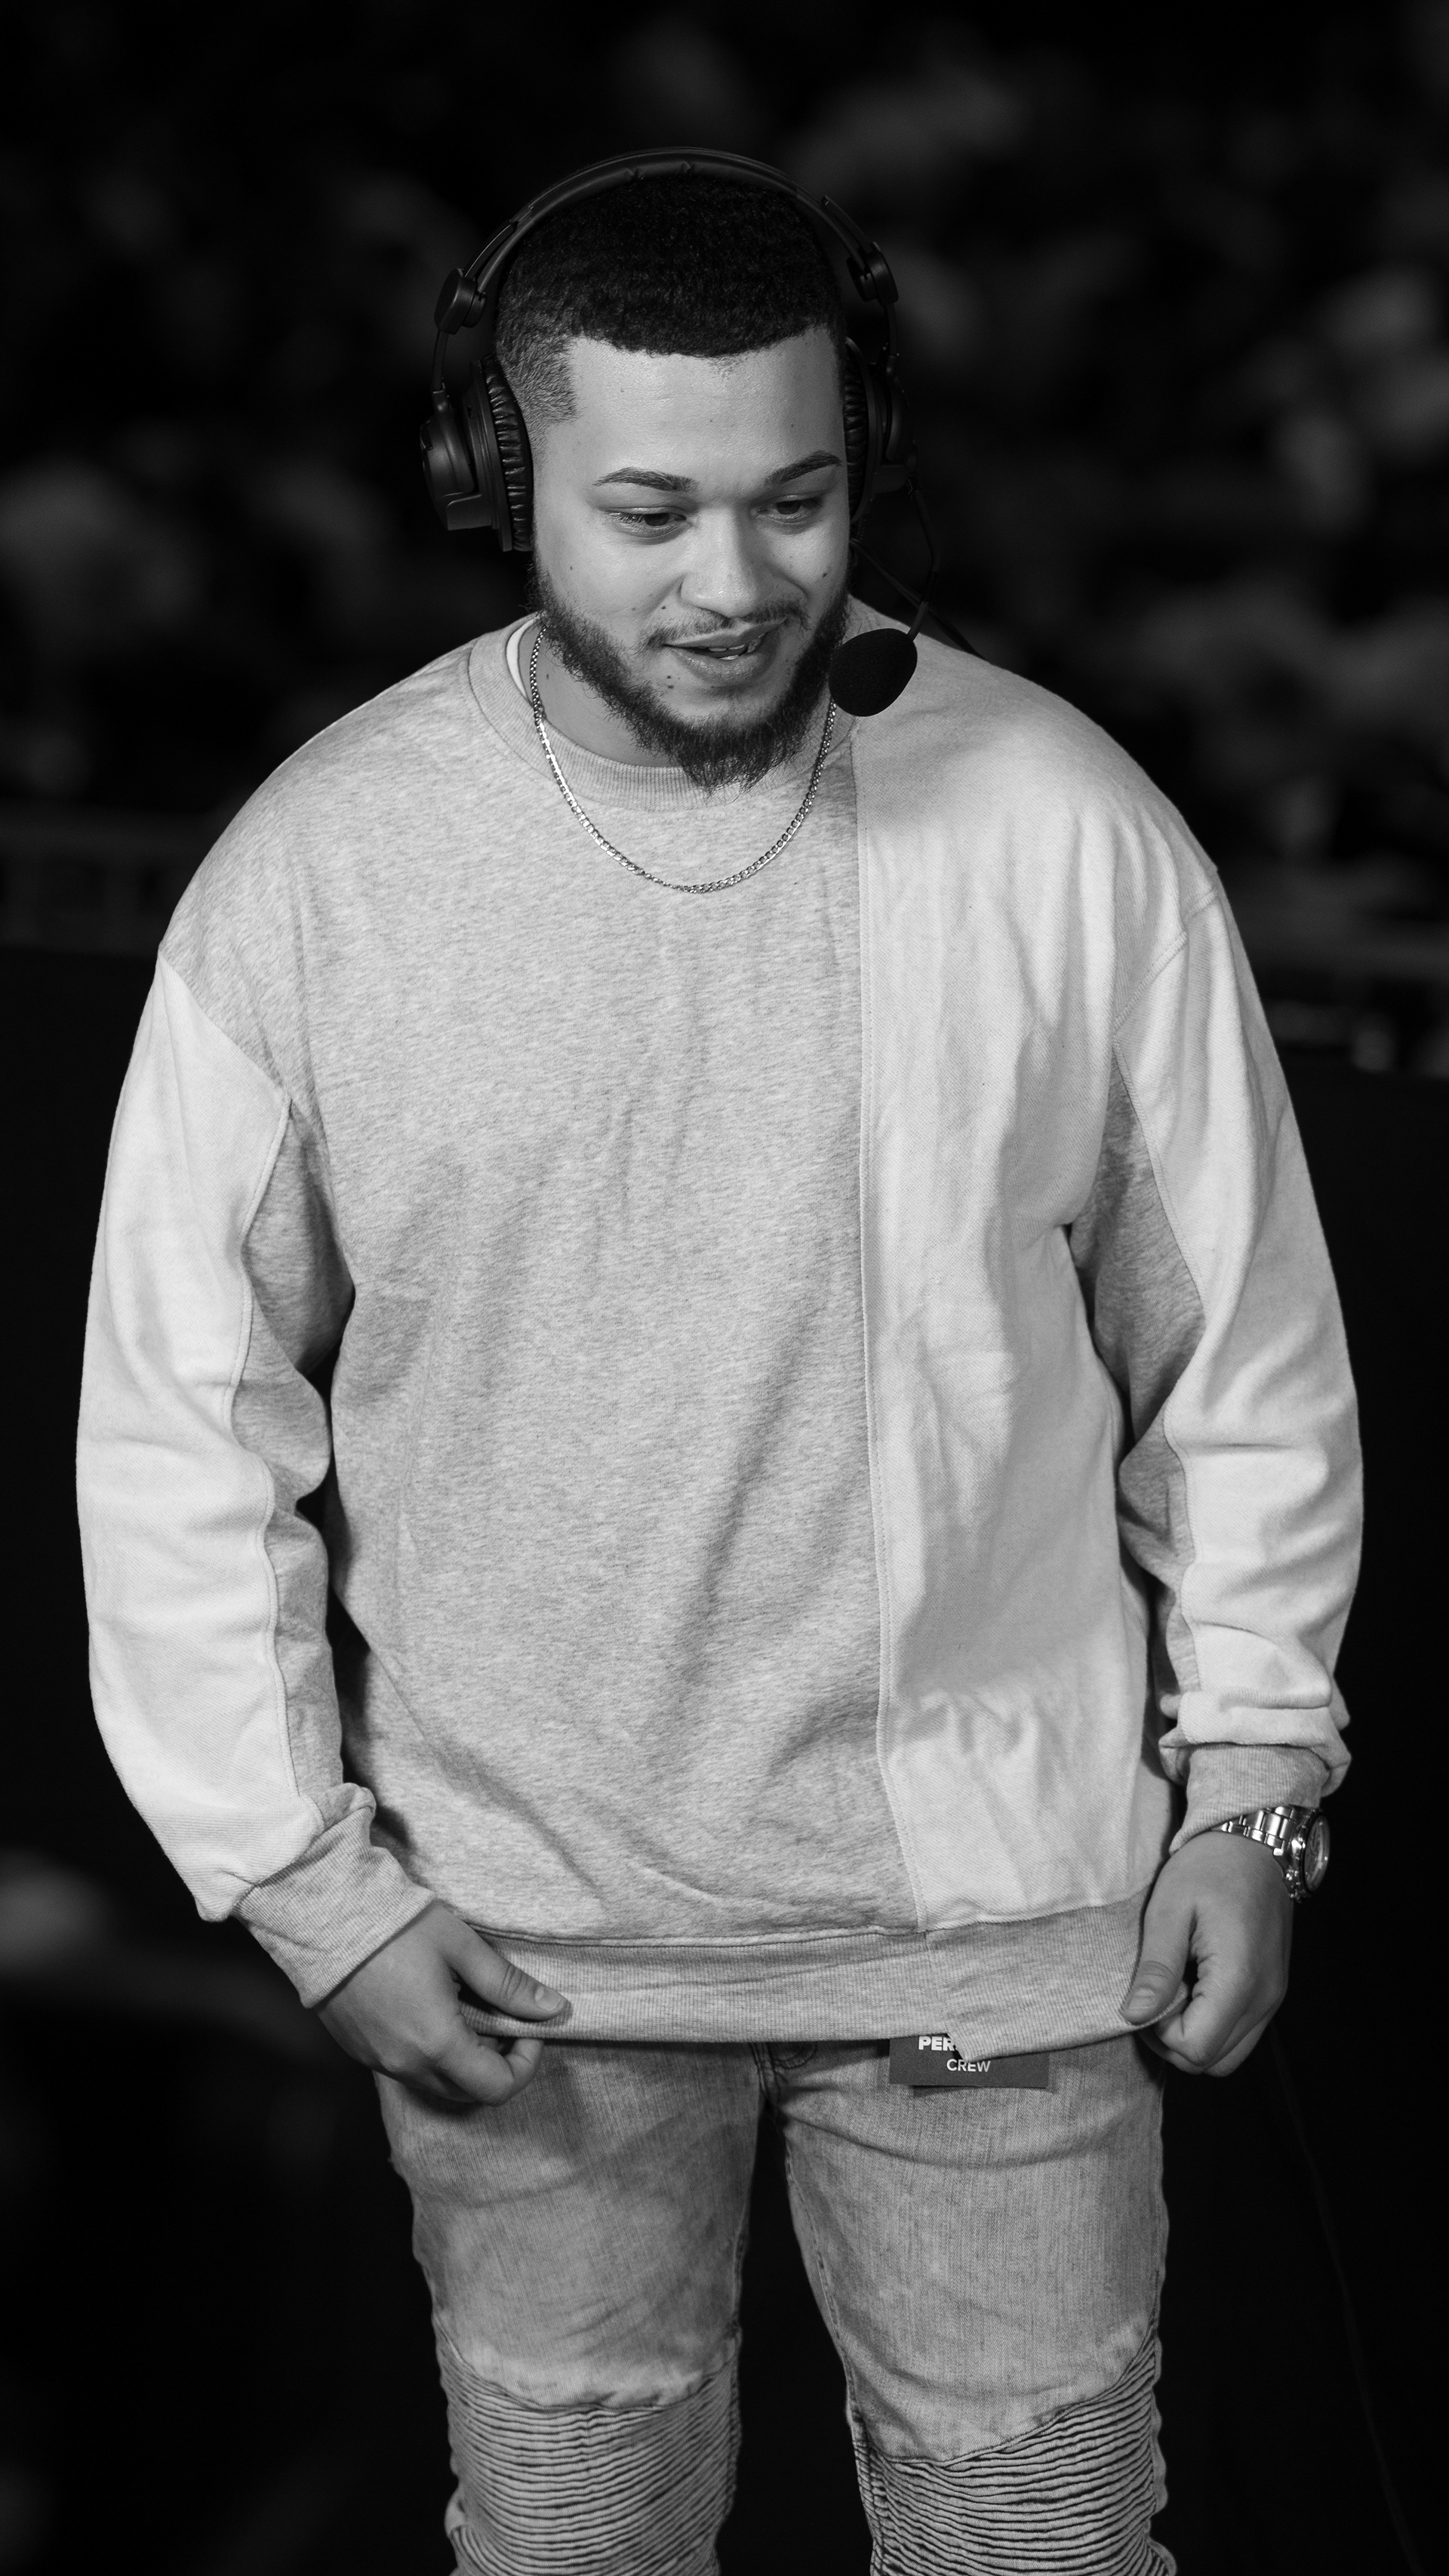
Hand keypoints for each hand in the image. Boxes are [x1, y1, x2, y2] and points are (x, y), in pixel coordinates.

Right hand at [317, 1903, 566, 2105]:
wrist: (325, 1916)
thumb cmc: (398, 1927)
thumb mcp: (463, 1949)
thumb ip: (509, 1986)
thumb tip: (554, 2009)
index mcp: (436, 2044)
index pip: (497, 2088)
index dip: (525, 2063)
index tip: (529, 2026)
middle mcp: (405, 2065)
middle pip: (468, 2092)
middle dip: (497, 2063)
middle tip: (502, 2017)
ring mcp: (377, 2061)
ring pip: (436, 2082)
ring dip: (463, 2060)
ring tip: (467, 2009)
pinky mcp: (358, 2051)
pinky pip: (406, 2069)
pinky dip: (430, 2053)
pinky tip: (431, 2009)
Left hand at [1121, 1830, 1291, 2075]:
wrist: (1254, 1843)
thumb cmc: (1209, 1868)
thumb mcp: (1169, 1909)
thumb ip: (1156, 1968)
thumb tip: (1134, 2016)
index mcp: (1240, 1978)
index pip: (1195, 2048)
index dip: (1160, 2033)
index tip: (1149, 1994)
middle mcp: (1265, 1998)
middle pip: (1212, 2062)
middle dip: (1173, 2041)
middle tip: (1156, 1994)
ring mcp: (1273, 1998)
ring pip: (1228, 2056)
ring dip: (1193, 2036)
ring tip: (1176, 1989)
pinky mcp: (1272, 1993)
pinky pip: (1240, 2034)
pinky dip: (1212, 2025)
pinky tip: (1196, 1986)